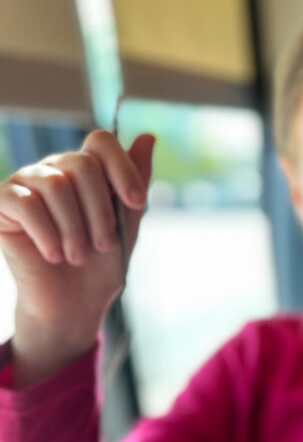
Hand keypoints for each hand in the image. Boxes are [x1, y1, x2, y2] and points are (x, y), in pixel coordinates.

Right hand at [0, 130, 154, 384]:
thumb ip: (135, 185)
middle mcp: (55, 170)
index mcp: (86, 171)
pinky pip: (25, 203)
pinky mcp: (4, 204)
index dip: (121, 168)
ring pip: (56, 185)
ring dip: (74, 229)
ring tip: (78, 257)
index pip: (101, 142)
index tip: (137, 203)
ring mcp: (27, 183)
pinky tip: (53, 255)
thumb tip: (149, 136)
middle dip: (101, 211)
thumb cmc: (99, 267)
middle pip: (82, 165)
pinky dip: (45, 233)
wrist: (71, 305)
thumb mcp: (125, 227)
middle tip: (103, 246)